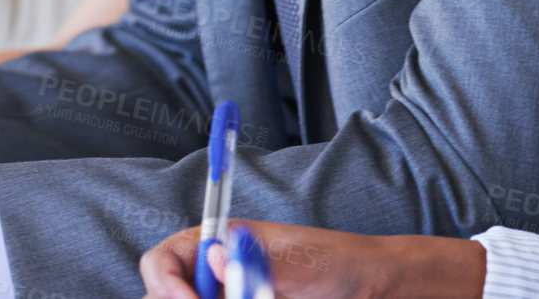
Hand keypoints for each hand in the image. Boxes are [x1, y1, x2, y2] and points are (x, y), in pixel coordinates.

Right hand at [139, 222, 486, 298]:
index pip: (163, 261)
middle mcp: (215, 278)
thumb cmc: (340, 264)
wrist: (374, 291)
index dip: (166, 284)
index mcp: (218, 245)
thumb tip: (215, 256)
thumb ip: (260, 263)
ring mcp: (229, 298)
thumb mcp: (304, 263)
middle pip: (167, 298)